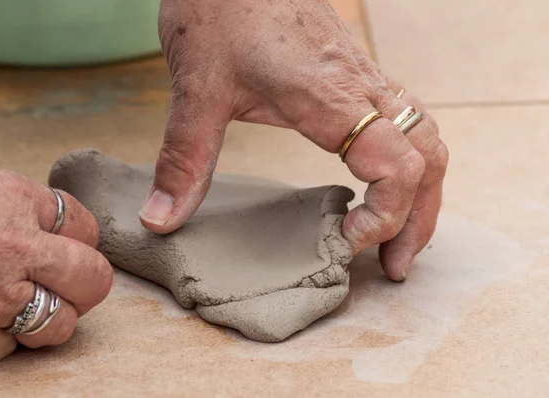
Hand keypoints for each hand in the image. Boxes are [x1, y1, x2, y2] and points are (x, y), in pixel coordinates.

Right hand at [0, 159, 112, 367]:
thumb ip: (35, 211)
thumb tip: (72, 234)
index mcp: (18, 210)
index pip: (87, 232)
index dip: (84, 242)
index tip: (72, 246)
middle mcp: (9, 258)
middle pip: (91, 283)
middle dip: (86, 284)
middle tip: (67, 281)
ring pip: (57, 326)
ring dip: (48, 315)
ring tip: (19, 298)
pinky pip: (5, 349)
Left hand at [139, 0, 448, 280]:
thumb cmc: (221, 8)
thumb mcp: (199, 88)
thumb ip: (184, 158)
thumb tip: (161, 218)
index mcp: (331, 97)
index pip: (398, 166)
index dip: (387, 215)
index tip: (348, 242)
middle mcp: (361, 88)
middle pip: (429, 158)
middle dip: (419, 219)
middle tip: (393, 265)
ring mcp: (364, 77)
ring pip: (426, 137)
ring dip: (423, 192)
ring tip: (398, 235)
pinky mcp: (355, 72)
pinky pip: (406, 120)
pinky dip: (409, 162)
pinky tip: (382, 181)